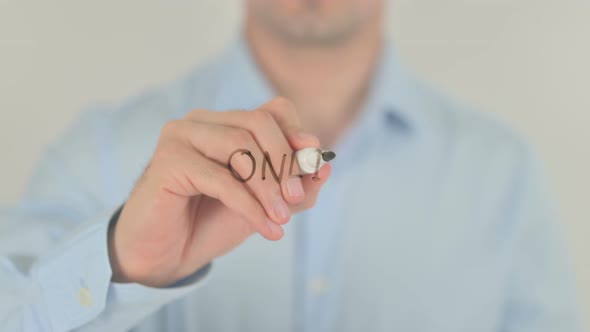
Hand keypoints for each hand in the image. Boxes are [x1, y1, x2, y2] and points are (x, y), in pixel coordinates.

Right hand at [107, 97, 331, 286]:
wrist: (166, 255)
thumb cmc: (212, 223)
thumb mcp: (266, 203)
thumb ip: (296, 186)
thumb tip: (326, 166)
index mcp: (225, 123)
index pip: (272, 110)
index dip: (296, 135)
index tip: (312, 167)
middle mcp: (202, 121)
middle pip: (258, 122)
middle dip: (284, 161)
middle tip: (296, 198)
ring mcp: (181, 136)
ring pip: (239, 146)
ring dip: (267, 186)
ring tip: (280, 218)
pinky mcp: (167, 160)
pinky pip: (220, 177)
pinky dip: (249, 205)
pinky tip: (266, 228)